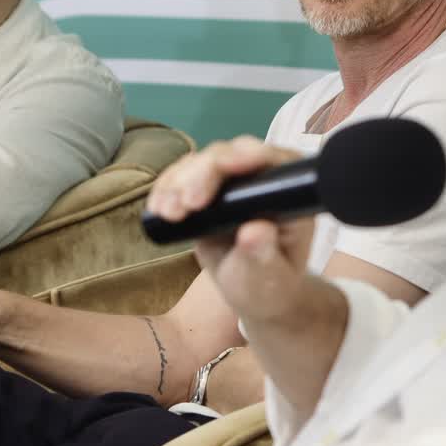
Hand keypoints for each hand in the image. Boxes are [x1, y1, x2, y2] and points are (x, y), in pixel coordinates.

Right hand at [147, 136, 316, 322]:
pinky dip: (166, 188)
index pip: (272, 160)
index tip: (225, 168)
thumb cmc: (269, 286)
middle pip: (229, 154)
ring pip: (200, 162)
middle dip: (203, 173)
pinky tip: (157, 208)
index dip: (248, 156)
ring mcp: (230, 179)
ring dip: (178, 182)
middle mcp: (260, 175)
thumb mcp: (269, 278)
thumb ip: (264, 256)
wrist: (252, 290)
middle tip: (185, 205)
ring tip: (167, 213)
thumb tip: (255, 231)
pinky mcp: (204, 188)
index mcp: (288, 190)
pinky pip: (181, 176)